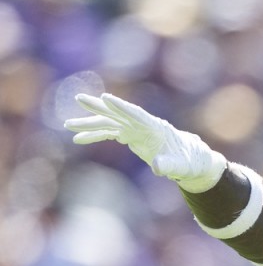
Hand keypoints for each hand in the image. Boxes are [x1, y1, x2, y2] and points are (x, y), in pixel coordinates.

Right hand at [64, 93, 225, 192]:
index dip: (122, 106)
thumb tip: (157, 167)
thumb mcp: (181, 167)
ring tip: (68, 124)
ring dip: (90, 123)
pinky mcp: (131, 136)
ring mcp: (136, 129)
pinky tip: (78, 139)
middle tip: (78, 98)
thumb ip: (169, 166)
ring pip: (109, 122)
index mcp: (156, 127)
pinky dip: (95, 135)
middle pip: (118, 113)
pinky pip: (109, 133)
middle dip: (98, 107)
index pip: (136, 114)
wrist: (191, 161)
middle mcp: (143, 125)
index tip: (105, 98)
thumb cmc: (189, 162)